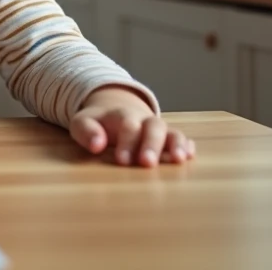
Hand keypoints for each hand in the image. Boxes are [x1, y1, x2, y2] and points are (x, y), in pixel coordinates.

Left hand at [68, 85, 194, 166]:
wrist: (113, 109)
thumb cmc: (96, 122)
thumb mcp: (82, 123)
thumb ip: (86, 131)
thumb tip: (97, 145)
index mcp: (122, 115)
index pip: (128, 124)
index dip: (127, 141)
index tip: (122, 161)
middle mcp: (143, 120)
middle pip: (153, 126)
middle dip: (152, 144)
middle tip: (147, 163)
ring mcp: (157, 129)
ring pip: (171, 131)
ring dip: (176, 144)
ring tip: (180, 160)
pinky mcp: (167, 138)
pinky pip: (181, 138)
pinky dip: (186, 146)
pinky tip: (190, 156)